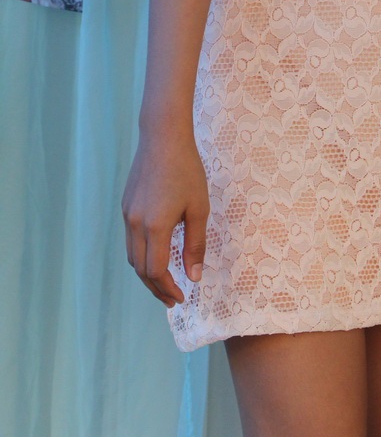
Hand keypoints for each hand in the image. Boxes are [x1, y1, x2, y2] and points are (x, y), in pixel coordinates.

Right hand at [122, 130, 209, 306]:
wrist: (162, 137)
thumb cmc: (187, 170)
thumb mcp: (198, 208)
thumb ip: (195, 245)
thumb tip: (194, 277)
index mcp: (154, 226)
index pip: (155, 271)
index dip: (168, 289)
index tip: (182, 298)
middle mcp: (135, 223)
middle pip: (140, 269)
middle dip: (156, 288)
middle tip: (173, 298)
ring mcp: (127, 214)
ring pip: (132, 256)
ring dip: (146, 274)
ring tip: (164, 282)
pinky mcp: (126, 205)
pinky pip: (131, 240)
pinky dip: (141, 255)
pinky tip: (156, 254)